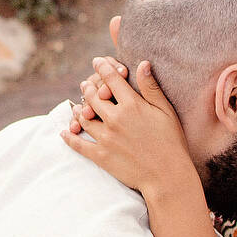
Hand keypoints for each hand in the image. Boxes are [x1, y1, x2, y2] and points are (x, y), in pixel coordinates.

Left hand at [63, 57, 192, 200]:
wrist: (167, 176)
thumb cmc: (171, 142)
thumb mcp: (165, 111)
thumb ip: (151, 87)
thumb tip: (142, 63)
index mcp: (132, 105)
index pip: (112, 79)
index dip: (103, 67)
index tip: (97, 61)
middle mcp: (115, 119)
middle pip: (93, 97)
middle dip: (88, 87)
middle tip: (86, 84)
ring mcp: (105, 138)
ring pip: (84, 118)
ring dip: (79, 109)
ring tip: (78, 106)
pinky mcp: (100, 156)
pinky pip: (79, 144)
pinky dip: (70, 137)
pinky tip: (64, 132)